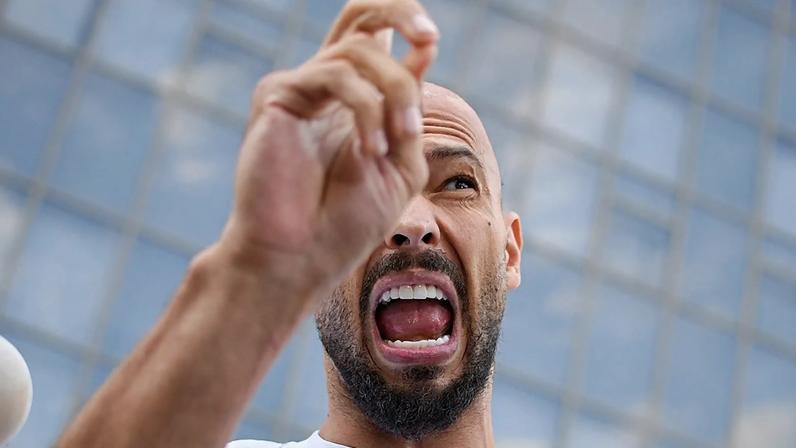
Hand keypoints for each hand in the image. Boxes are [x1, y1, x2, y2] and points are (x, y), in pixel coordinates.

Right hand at [219, 0, 438, 295]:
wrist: (300, 257)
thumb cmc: (347, 222)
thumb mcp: (401, 164)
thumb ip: (411, 111)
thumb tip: (424, 48)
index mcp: (360, 101)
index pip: (381, 39)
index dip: (410, 26)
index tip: (430, 44)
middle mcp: (330, 86)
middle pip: (360, 15)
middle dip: (400, 11)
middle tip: (429, 35)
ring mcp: (303, 87)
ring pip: (360, 50)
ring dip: (394, 94)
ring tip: (393, 144)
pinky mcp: (278, 94)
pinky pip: (336, 76)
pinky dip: (366, 110)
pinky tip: (369, 151)